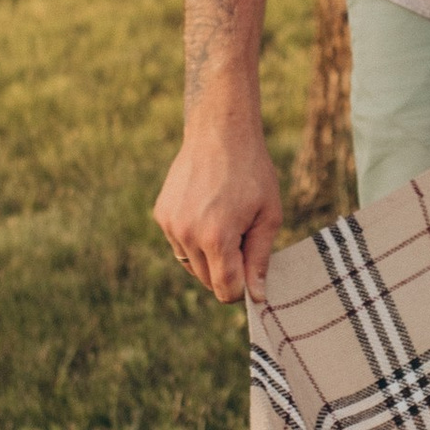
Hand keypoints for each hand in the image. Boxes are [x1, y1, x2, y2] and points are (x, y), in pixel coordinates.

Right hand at [154, 98, 282, 303]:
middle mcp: (187, 235)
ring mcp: (170, 225)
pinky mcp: (162, 215)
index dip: (243, 288)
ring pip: (192, 265)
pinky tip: (208, 212)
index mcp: (216, 238)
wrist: (219, 132)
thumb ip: (260, 260)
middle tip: (243, 236)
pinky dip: (195, 239)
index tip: (252, 270)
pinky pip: (180, 244)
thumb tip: (257, 297)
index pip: (225, 290)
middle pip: (208, 281)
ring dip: (210, 256)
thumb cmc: (252, 173)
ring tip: (226, 221)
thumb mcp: (268, 216)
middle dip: (228, 270)